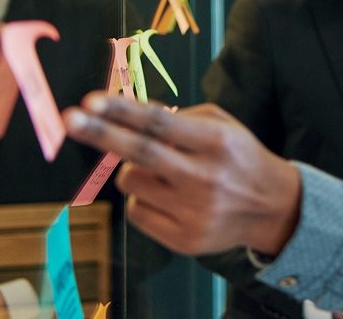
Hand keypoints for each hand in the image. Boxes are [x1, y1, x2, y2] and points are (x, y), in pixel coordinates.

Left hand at [63, 93, 301, 255]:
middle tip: (70, 118)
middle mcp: (205, 177)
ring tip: (161, 169)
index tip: (91, 101)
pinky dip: (143, 198)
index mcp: (216, 142)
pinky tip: (168, 195)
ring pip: (132, 182)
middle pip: (140, 153)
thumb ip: (181, 117)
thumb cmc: (239, 156)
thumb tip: (130, 113)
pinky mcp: (184, 240)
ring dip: (133, 169)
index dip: (123, 111)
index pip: (161, 123)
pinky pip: (137, 212)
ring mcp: (194, 212)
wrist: (272, 207)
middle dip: (101, 134)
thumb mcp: (223, 126)